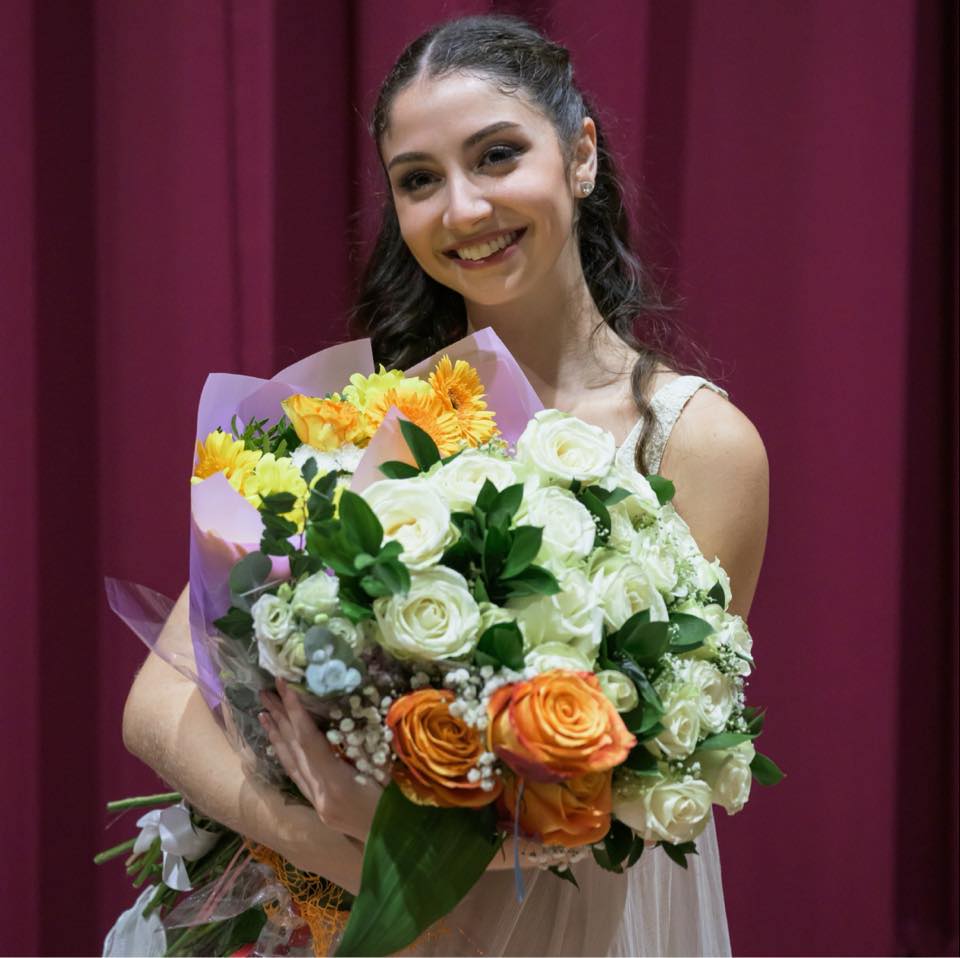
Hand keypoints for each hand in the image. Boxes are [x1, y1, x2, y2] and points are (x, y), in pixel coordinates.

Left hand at [258, 678, 382, 843]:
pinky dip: (286, 757)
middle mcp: (321, 796)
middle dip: (280, 719)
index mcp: (337, 786)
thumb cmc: (402, 813)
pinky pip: (297, 777)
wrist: (398, 852)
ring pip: (291, 765)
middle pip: (294, 752)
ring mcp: (318, 805)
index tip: (284, 687)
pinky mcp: (320, 809)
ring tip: (262, 713)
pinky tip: (279, 745)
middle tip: (264, 692)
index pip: (310, 742)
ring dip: (277, 737)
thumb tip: (376, 709)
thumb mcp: (394, 775)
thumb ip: (378, 746)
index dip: (296, 712)